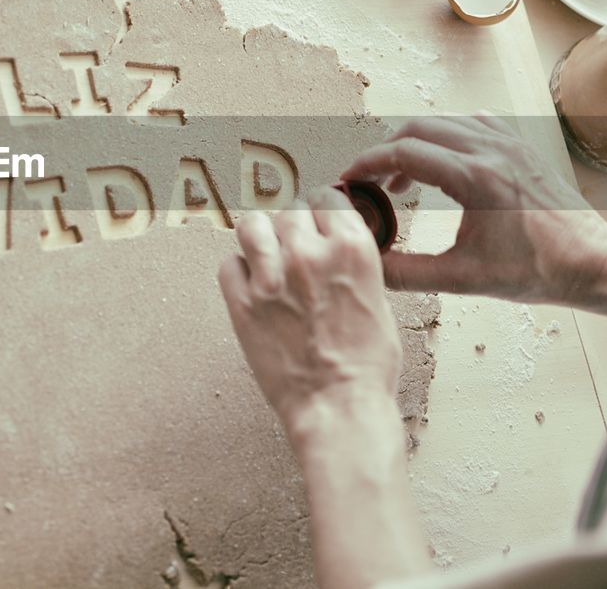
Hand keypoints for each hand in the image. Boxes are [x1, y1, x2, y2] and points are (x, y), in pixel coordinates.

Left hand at [217, 188, 401, 430]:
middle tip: (294, 248)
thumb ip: (354, 263)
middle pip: (289, 211)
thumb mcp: (379, 300)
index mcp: (351, 248)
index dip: (322, 211)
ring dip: (260, 239)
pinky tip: (251, 287)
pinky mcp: (242, 302)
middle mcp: (309, 253)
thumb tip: (336, 245)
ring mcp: (271, 276)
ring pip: (252, 226)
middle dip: (292, 227)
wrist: (339, 407)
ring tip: (266, 256)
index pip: (327, 199)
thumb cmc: (366, 366)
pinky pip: (228, 265)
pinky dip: (238, 272)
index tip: (317, 219)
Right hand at [340, 114, 606, 328]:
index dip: (367, 164)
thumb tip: (369, 264)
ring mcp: (509, 143)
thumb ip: (408, 272)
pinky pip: (471, 123)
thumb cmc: (539, 271)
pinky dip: (445, 137)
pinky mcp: (520, 146)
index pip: (404, 153)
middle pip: (417, 129)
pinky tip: (441, 164)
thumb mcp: (464, 279)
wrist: (594, 261)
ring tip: (401, 181)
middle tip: (370, 183)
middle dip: (385, 153)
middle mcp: (492, 150)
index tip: (350, 180)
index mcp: (477, 177)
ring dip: (413, 144)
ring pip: (442, 123)